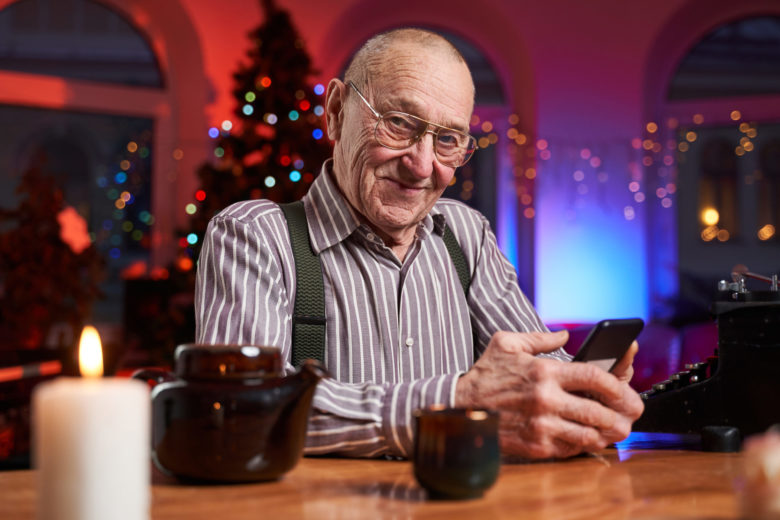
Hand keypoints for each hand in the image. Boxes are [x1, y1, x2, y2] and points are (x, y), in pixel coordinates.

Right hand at [455, 330, 643, 458]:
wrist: (460, 407)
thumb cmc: (485, 375)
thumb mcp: (506, 344)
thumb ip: (540, 338)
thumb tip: (565, 334)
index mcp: (544, 372)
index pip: (594, 378)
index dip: (618, 385)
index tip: (625, 390)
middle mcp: (546, 400)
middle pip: (599, 412)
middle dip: (622, 415)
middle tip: (630, 416)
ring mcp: (541, 426)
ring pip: (589, 436)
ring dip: (606, 435)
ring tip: (614, 431)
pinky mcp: (535, 446)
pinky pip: (571, 450)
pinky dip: (583, 446)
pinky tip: (586, 438)